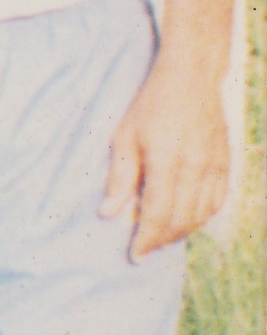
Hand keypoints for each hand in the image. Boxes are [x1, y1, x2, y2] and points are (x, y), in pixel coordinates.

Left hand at [104, 53, 231, 258]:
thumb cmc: (150, 106)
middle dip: (162, 240)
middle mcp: (196, 167)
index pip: (158, 213)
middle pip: (181, 219)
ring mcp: (215, 166)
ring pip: (202, 214)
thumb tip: (109, 213)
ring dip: (182, 231)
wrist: (191, 79)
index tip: (135, 256)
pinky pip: (218, 200)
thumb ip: (120, 177)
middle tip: (144, 249)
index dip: (147, 239)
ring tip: (162, 238)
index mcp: (167, 161)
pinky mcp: (225, 163)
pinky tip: (188, 220)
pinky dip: (203, 217)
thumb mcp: (124, 136)